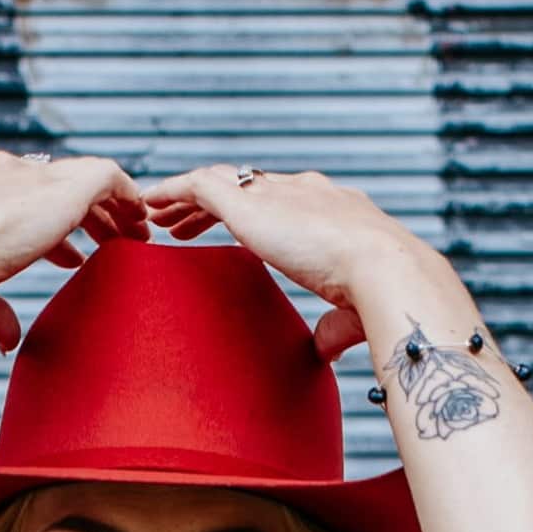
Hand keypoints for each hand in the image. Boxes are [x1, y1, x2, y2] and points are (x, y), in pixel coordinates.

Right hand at [0, 151, 146, 351]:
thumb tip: (7, 340)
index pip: (16, 201)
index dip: (48, 230)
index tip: (70, 257)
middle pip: (52, 187)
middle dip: (82, 215)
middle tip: (107, 244)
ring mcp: (30, 174)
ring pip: (83, 181)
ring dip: (109, 210)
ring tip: (130, 237)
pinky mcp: (64, 183)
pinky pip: (108, 177)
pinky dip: (126, 195)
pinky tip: (139, 217)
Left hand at [139, 165, 441, 360]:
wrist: (382, 267)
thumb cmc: (378, 292)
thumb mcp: (352, 308)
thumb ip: (334, 326)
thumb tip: (324, 348)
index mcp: (333, 209)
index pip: (284, 203)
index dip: (255, 216)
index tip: (234, 233)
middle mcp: (303, 191)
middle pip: (247, 188)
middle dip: (213, 205)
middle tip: (183, 225)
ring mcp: (274, 192)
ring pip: (217, 183)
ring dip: (186, 199)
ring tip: (157, 214)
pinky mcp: (246, 201)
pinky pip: (196, 186)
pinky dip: (171, 191)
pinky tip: (150, 202)